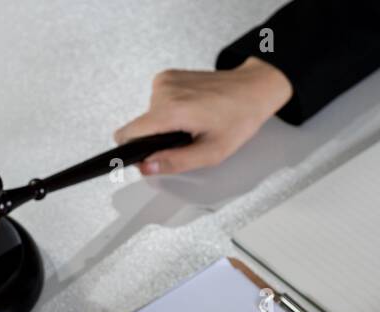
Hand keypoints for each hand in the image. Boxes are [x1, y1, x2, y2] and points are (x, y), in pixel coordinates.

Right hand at [114, 57, 292, 174]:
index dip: (132, 151)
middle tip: (186, 140)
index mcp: (172, 110)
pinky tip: (191, 112)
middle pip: (140, 128)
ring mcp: (164, 80)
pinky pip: (157, 104)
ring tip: (193, 124)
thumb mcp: (211, 153)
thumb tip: (146, 168)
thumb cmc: (239, 118)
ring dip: (165, 126)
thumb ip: (175, 163)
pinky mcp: (167, 76)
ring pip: (149, 117)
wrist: (253, 88)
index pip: (127, 134)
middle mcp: (163, 91)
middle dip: (157, 140)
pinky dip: (169, 112)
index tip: (145, 158)